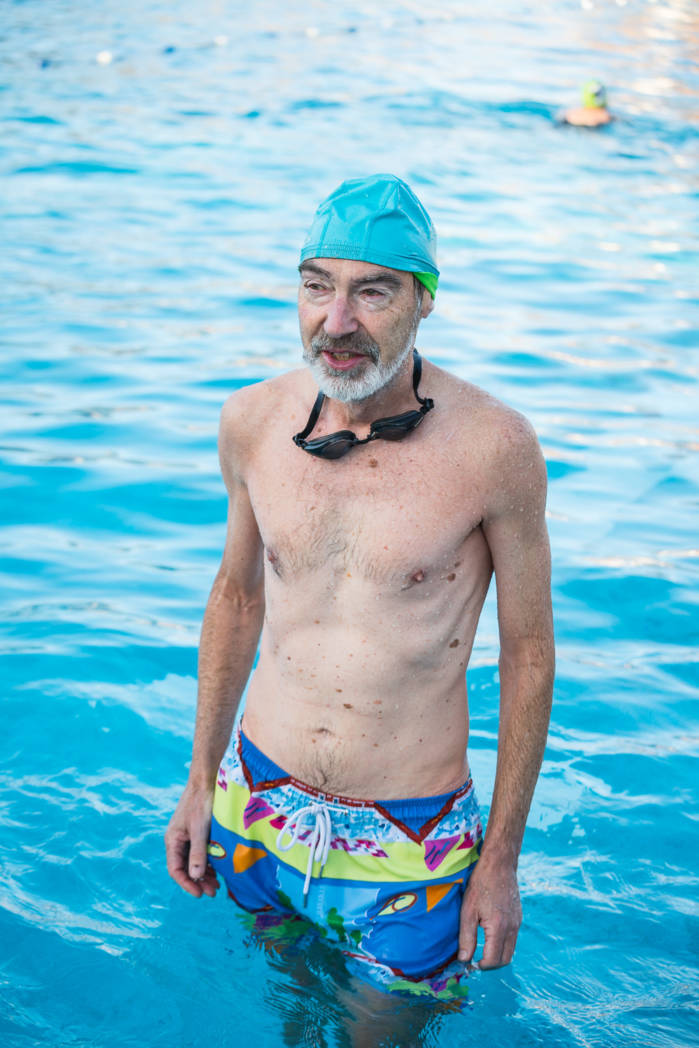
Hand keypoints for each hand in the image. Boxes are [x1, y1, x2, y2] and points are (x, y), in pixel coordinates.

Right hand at [165, 782, 219, 898]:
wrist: (208, 778)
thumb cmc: (202, 801)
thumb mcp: (200, 829)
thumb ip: (197, 853)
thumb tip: (195, 876)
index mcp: (173, 840)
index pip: (175, 870)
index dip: (187, 884)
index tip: (200, 894)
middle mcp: (179, 840)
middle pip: (186, 867)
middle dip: (199, 881)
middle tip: (214, 892)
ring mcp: (189, 835)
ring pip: (195, 861)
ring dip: (206, 873)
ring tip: (218, 884)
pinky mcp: (200, 831)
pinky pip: (202, 852)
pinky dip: (210, 862)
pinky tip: (220, 869)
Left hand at [458, 853, 521, 968]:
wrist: (499, 864)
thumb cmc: (480, 884)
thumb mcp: (468, 910)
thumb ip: (466, 937)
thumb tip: (464, 960)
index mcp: (499, 928)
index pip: (494, 960)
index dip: (481, 966)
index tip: (469, 964)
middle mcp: (512, 928)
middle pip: (505, 960)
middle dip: (490, 965)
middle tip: (475, 960)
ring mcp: (517, 923)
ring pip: (510, 950)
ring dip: (497, 955)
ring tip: (481, 949)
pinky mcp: (518, 917)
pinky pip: (512, 938)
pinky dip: (502, 944)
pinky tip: (489, 935)